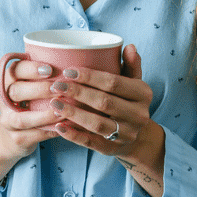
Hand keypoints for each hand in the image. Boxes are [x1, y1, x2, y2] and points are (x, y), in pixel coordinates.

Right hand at [0, 58, 65, 185]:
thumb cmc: (28, 104)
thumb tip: (75, 62)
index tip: (50, 69)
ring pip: (22, 118)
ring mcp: (7, 120)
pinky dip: (50, 130)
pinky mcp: (17, 138)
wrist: (11, 136)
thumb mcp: (30, 87)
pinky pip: (34, 135)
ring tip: (63, 111)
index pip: (14, 70)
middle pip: (16, 91)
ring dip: (44, 115)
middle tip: (59, 88)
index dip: (30, 68)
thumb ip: (44, 76)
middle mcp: (3, 100)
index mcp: (7, 82)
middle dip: (39, 89)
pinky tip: (64, 126)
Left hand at [48, 44, 165, 196]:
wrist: (137, 137)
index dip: (90, 76)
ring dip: (73, 114)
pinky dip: (74, 136)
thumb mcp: (134, 82)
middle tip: (56, 86)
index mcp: (143, 94)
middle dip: (77, 93)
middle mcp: (138, 115)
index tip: (68, 71)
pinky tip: (58, 127)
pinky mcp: (113, 149)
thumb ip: (130, 64)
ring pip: (97, 124)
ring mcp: (126, 134)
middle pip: (104, 102)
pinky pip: (91, 143)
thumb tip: (128, 46)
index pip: (114, 83)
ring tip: (53, 104)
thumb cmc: (128, 101)